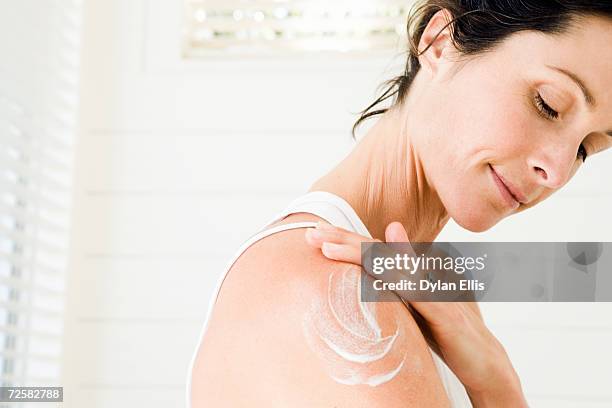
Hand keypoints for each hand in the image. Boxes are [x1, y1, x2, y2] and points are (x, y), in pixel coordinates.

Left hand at [305, 221, 527, 407]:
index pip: (373, 251)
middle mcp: (421, 274)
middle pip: (377, 251)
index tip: (314, 233)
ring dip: (357, 254)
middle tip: (311, 231)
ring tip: (327, 248)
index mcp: (410, 273)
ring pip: (390, 266)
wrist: (484, 360)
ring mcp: (432, 289)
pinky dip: (392, 277)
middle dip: (342, 239)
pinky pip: (415, 291)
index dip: (345, 240)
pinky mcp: (441, 311)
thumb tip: (373, 261)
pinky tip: (371, 269)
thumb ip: (393, 283)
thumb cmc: (444, 331)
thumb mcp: (412, 305)